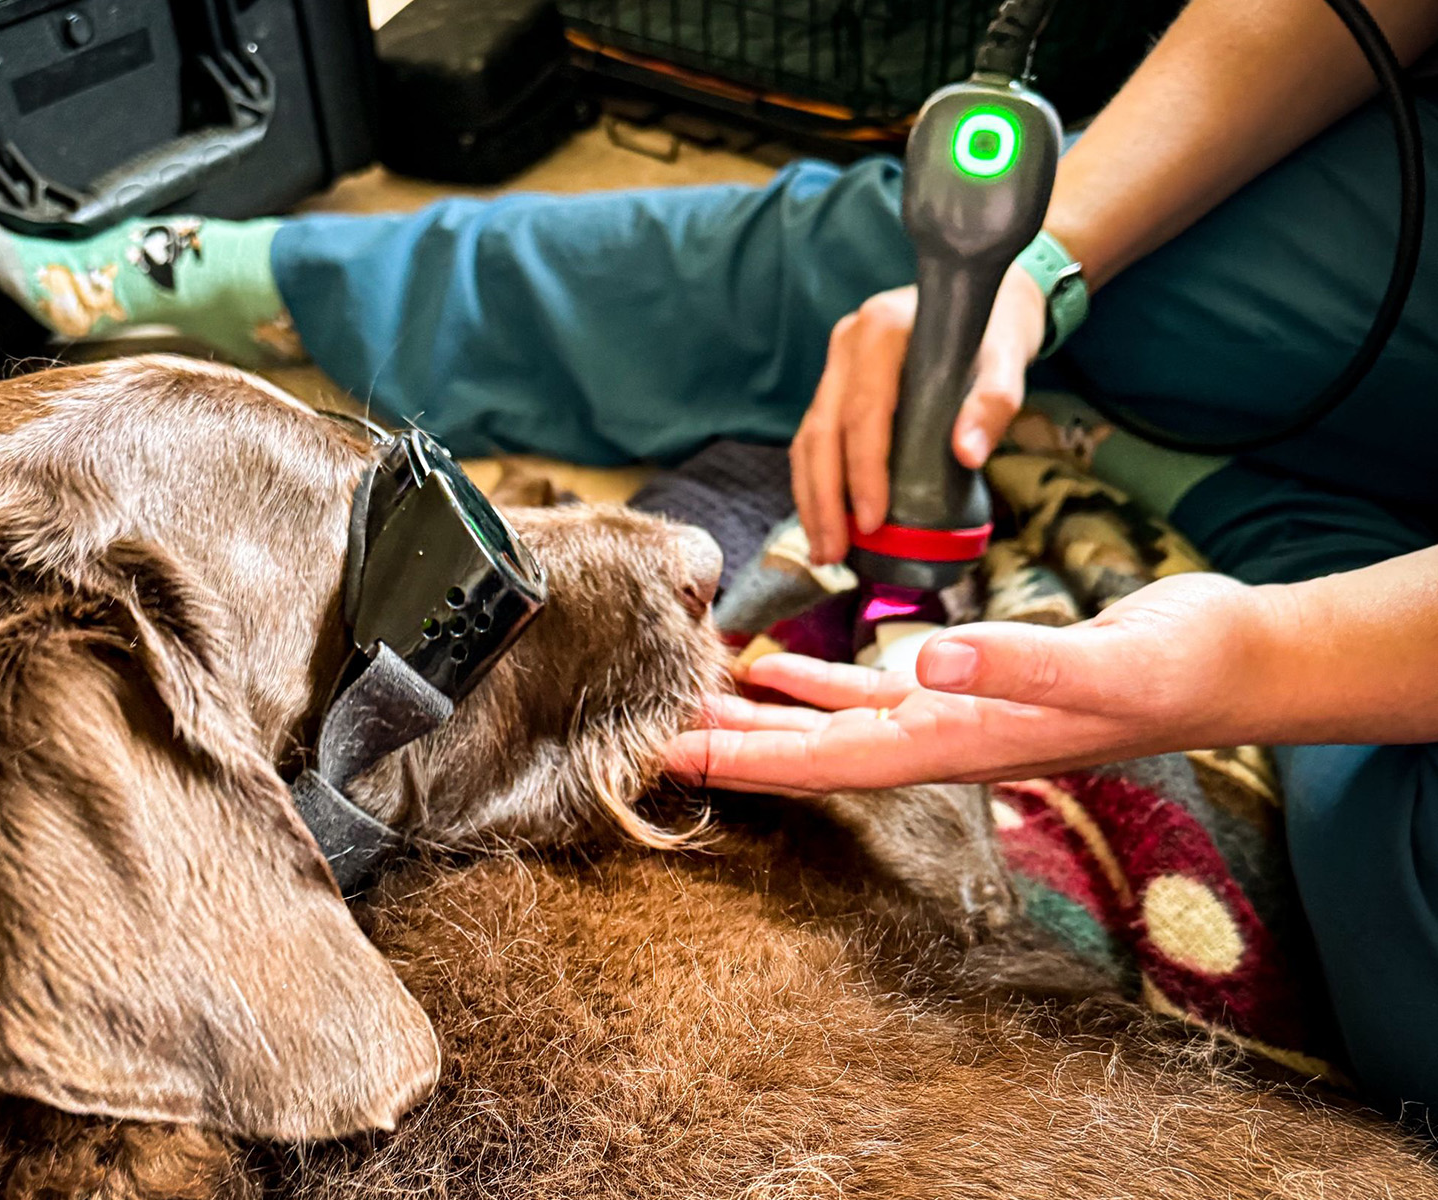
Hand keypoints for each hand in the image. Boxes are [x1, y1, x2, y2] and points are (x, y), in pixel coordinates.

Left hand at [666, 573, 1287, 793]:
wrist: (1224, 661)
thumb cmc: (1174, 668)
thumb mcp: (1102, 663)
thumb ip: (1017, 663)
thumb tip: (928, 662)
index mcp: (954, 741)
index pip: (826, 761)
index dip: (746, 763)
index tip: (669, 760)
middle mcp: (939, 738)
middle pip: (808, 752)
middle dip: (727, 748)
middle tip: (645, 735)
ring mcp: (949, 713)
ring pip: (827, 723)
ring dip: (758, 719)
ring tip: (690, 706)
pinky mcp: (964, 682)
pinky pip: (868, 689)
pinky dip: (815, 684)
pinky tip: (776, 669)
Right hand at [791, 264, 1046, 565]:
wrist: (989, 298)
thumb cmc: (997, 331)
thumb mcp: (1009, 361)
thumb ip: (993, 403)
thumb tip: (967, 454)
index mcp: (881, 329)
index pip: (863, 411)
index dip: (863, 471)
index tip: (871, 521)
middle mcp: (847, 343)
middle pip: (823, 432)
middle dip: (825, 499)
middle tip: (834, 553)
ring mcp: (836, 364)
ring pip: (809, 439)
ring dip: (812, 499)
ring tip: (825, 551)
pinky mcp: (835, 386)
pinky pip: (815, 439)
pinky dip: (816, 483)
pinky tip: (825, 521)